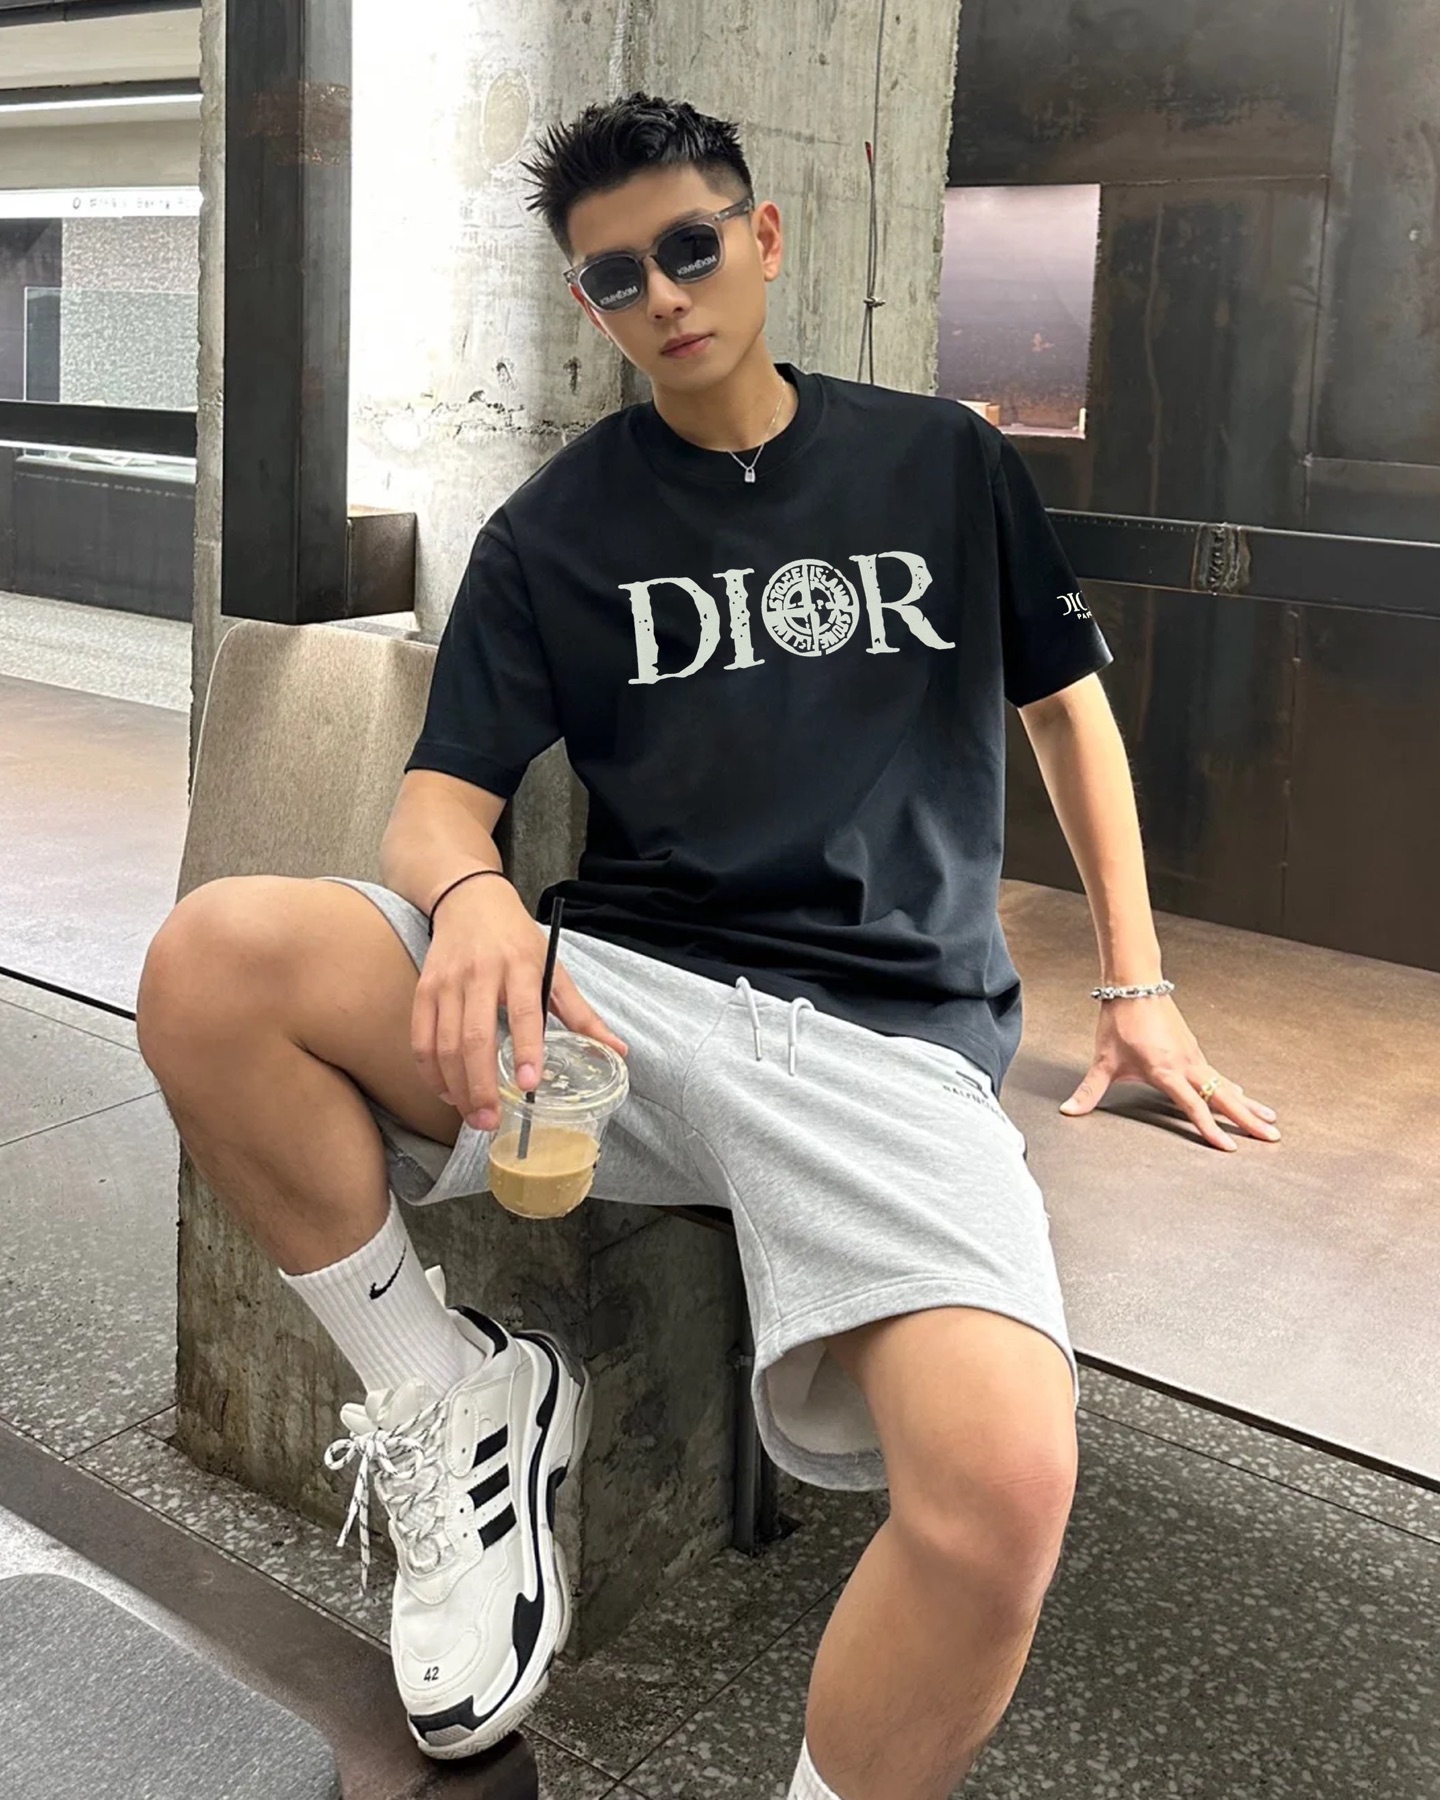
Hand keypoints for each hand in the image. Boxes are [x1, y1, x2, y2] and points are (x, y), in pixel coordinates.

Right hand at [411, 878, 627, 1132]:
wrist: (469, 900)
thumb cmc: (517, 939)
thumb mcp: (554, 967)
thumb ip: (582, 1014)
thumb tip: (618, 1051)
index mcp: (521, 967)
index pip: (524, 1012)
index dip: (527, 1049)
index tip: (530, 1085)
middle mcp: (481, 974)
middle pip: (475, 1037)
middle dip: (482, 1085)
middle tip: (492, 1122)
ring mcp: (448, 982)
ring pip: (444, 1044)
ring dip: (457, 1087)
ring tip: (474, 1117)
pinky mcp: (424, 989)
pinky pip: (420, 1038)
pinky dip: (430, 1072)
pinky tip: (448, 1093)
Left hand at [1058, 994, 1280, 1151]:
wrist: (1135, 985)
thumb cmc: (1120, 1021)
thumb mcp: (1103, 1060)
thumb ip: (1089, 1090)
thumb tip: (1069, 1110)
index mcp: (1166, 1071)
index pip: (1194, 1107)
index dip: (1210, 1130)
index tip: (1229, 1148)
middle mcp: (1187, 1065)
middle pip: (1224, 1097)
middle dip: (1248, 1119)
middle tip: (1273, 1136)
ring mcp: (1194, 1056)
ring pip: (1227, 1085)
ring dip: (1248, 1104)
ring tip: (1270, 1120)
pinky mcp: (1194, 1049)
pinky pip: (1219, 1074)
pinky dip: (1233, 1088)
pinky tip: (1242, 1095)